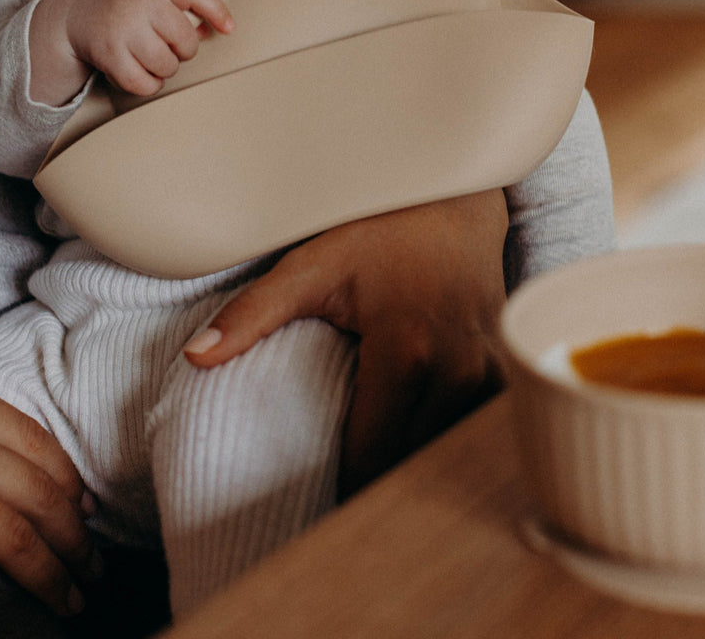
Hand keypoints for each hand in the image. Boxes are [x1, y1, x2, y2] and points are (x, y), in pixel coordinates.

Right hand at [29, 0, 233, 104]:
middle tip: (167, 46)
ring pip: (167, 65)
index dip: (216, 10)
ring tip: (149, 57)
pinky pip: (144, 83)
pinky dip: (148, 85)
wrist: (70, 11)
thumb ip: (176, 4)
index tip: (229, 28)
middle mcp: (139, 3)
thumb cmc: (116, 0)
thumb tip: (210, 30)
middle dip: (182, 51)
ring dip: (164, 69)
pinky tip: (140, 71)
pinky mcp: (108, 54)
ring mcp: (123, 29)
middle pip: (185, 41)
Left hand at [184, 190, 508, 495]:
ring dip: (422, 464)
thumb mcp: (312, 265)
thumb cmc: (378, 228)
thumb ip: (254, 313)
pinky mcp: (509, 365)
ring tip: (387, 481)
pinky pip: (481, 426)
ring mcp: (493, 367)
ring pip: (453, 448)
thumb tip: (195, 358)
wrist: (452, 196)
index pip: (373, 455)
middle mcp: (458, 367)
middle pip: (416, 460)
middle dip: (384, 485)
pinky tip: (428, 440)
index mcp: (407, 352)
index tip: (319, 508)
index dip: (344, 488)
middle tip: (349, 505)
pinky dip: (454, 439)